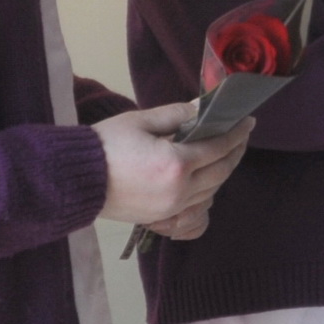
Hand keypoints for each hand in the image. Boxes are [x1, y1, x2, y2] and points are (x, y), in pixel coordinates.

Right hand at [98, 105, 250, 238]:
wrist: (75, 180)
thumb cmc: (105, 145)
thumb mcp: (142, 121)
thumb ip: (178, 114)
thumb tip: (203, 106)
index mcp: (176, 164)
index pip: (219, 147)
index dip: (236, 133)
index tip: (247, 121)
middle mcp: (179, 190)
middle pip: (221, 171)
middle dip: (235, 152)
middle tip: (241, 135)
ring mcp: (171, 208)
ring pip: (211, 191)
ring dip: (222, 171)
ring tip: (225, 153)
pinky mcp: (160, 217)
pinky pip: (195, 206)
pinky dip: (206, 191)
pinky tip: (206, 178)